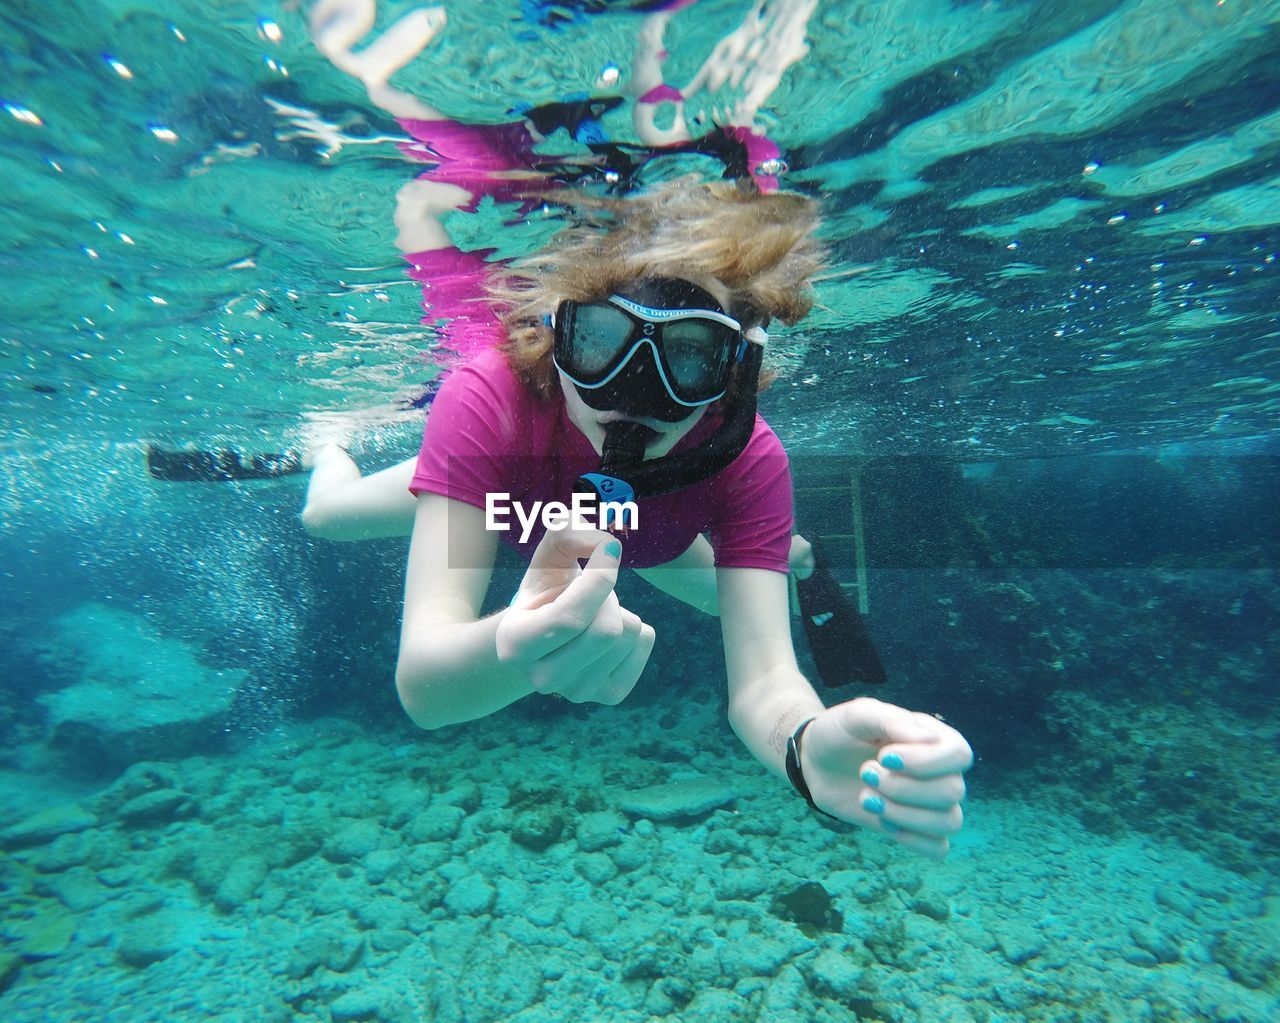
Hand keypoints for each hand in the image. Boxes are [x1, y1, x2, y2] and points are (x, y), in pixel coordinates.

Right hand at [495, 528, 654, 704]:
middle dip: (607, 597)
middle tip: (590, 592)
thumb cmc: (548, 587)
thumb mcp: (547, 554)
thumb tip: (606, 544)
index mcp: (515, 645)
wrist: (550, 634)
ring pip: (627, 635)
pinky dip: (638, 627)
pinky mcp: (608, 695)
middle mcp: (542, 679)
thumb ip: (567, 531)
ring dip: (620, 609)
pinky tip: (614, 629)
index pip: (571, 618)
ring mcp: (576, 693)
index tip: (611, 549)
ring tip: (596, 611)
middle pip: (606, 631)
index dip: (599, 579)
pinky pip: (643, 644)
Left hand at [801, 698, 972, 859]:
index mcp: (935, 738)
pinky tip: (882, 821)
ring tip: (868, 798)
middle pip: (953, 791)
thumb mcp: (859, 714)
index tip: (884, 757)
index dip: (925, 762)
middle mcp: (941, 771)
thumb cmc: (841, 733)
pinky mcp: (915, 828)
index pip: (959, 755)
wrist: (817, 762)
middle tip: (866, 773)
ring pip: (950, 821)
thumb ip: (892, 719)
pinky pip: (938, 847)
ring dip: (904, 813)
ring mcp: (930, 802)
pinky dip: (912, 838)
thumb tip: (932, 739)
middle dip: (903, 788)